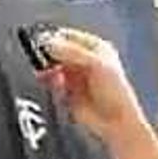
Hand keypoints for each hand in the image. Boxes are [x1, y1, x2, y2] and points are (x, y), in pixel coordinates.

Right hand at [39, 28, 143, 147]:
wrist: (116, 122)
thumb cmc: (116, 93)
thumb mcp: (96, 64)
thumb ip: (72, 52)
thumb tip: (50, 43)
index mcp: (94, 48)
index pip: (68, 36)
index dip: (54, 39)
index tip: (43, 44)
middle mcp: (84, 61)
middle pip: (58, 52)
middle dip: (48, 56)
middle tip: (42, 60)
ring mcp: (75, 77)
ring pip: (53, 68)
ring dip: (48, 70)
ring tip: (47, 75)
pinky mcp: (68, 93)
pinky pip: (53, 84)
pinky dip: (51, 84)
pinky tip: (57, 87)